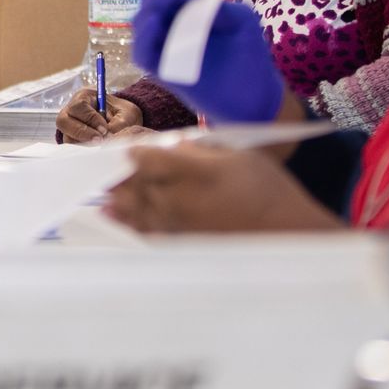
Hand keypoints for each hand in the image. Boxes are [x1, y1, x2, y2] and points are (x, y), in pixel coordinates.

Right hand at [55, 88, 142, 143]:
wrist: (125, 126)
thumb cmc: (125, 115)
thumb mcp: (128, 115)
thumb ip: (119, 125)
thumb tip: (107, 138)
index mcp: (84, 98)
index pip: (78, 106)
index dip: (90, 119)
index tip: (104, 129)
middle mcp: (72, 112)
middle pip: (63, 121)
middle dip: (82, 133)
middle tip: (99, 140)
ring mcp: (70, 128)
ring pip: (66, 137)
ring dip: (83, 144)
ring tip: (101, 145)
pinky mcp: (72, 141)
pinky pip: (72, 148)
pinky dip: (84, 151)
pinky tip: (96, 150)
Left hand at [106, 144, 341, 233]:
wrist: (288, 234)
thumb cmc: (267, 189)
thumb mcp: (235, 154)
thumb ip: (196, 149)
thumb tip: (168, 146)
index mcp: (189, 171)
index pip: (143, 157)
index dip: (131, 149)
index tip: (126, 145)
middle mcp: (176, 198)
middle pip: (132, 182)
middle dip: (118, 172)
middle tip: (104, 164)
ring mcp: (175, 224)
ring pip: (133, 206)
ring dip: (115, 195)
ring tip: (101, 188)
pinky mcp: (181, 243)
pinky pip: (145, 230)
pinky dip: (126, 220)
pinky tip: (111, 213)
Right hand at [130, 0, 285, 123]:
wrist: (253, 97)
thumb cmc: (249, 54)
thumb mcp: (242, 19)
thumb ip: (219, 4)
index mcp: (189, 7)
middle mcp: (172, 23)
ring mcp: (165, 46)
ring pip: (141, 21)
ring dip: (152, 11)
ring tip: (172, 9)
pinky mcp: (161, 70)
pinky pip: (141, 53)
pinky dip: (143, 38)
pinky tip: (156, 26)